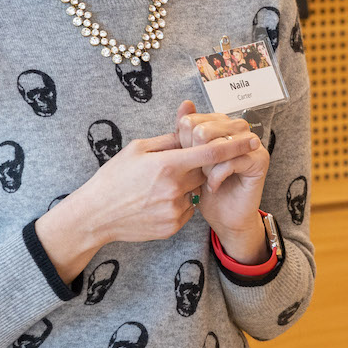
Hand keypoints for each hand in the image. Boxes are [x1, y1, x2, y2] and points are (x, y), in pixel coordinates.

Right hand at [37, 123, 259, 277]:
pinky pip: (187, 209)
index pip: (210, 151)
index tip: (251, 138)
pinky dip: (178, 203)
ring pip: (195, 191)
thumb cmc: (114, 177)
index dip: (233, 144)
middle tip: (177, 165)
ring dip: (185, 186)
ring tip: (156, 187)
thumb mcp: (137, 149)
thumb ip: (170, 138)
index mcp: (166, 165)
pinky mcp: (173, 227)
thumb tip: (190, 121)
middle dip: (197, 166)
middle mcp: (174, 188)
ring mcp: (174, 210)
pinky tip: (155, 202)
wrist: (96, 215)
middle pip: (204, 171)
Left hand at [173, 100, 271, 260]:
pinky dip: (217, 177)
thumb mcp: (191, 158)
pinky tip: (213, 186)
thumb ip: (187, 131)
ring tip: (206, 178)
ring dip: (206, 166)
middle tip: (199, 172)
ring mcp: (251, 142)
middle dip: (195, 156)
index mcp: (222, 123)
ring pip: (217, 144)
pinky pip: (230, 161)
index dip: (183, 143)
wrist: (225, 217)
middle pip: (203, 130)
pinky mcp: (260, 159)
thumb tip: (185, 104)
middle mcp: (239, 128)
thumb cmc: (208, 187)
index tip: (188, 161)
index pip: (192, 120)